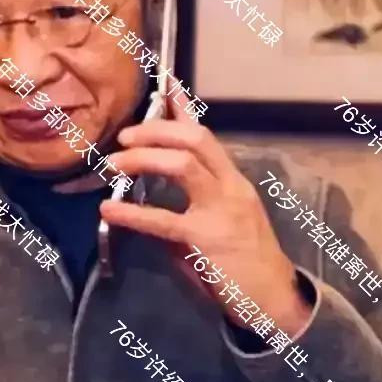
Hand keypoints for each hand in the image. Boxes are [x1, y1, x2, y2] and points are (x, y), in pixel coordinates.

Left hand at [99, 95, 312, 336]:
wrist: (272, 299)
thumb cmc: (243, 261)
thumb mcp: (222, 221)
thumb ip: (190, 202)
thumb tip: (150, 191)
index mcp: (232, 181)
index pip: (205, 135)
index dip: (182, 107)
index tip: (163, 82)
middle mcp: (230, 187)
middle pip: (195, 140)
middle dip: (155, 131)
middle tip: (123, 138)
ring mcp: (222, 211)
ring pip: (183, 165)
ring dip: (143, 159)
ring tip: (114, 165)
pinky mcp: (208, 240)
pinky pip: (164, 221)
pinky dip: (132, 214)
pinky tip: (109, 211)